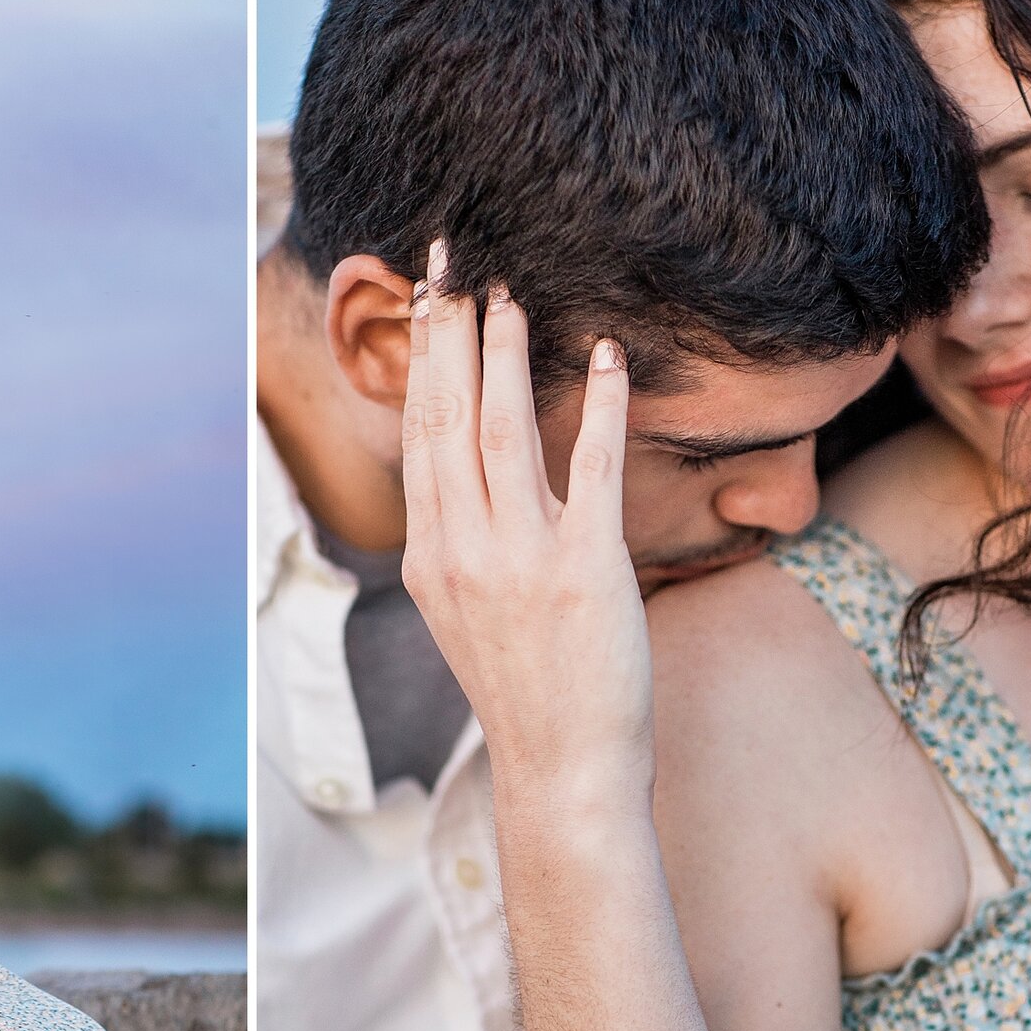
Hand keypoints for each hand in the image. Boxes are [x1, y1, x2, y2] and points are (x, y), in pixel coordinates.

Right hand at [399, 246, 654, 840]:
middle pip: (449, 415)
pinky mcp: (585, 568)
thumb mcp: (467, 609)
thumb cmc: (526, 689)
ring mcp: (522, 558)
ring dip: (509, 354)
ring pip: (505, 428)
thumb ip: (458, 536)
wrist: (564, 769)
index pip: (421, 433)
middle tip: (455, 262)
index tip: (428, 296)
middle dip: (449, 330)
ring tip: (516, 298)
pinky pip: (592, 465)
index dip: (424, 356)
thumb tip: (459, 468)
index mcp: (431, 555)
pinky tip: (609, 356)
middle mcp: (465, 549)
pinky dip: (601, 404)